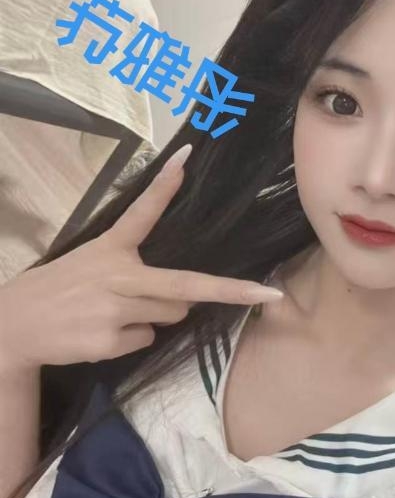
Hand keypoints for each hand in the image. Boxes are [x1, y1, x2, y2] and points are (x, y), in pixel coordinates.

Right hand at [0, 144, 282, 370]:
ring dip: (157, 316)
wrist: (13, 325)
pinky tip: (101, 331)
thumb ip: (133, 269)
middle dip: (225, 292)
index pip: (141, 211)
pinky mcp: (108, 340)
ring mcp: (113, 308)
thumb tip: (182, 299)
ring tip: (114, 312)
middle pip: (186, 286)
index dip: (164, 185)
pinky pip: (145, 339)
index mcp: (110, 247)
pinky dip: (132, 338)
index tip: (185, 158)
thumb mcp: (91, 261)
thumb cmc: (61, 289)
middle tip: (266, 295)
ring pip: (170, 315)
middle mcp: (116, 274)